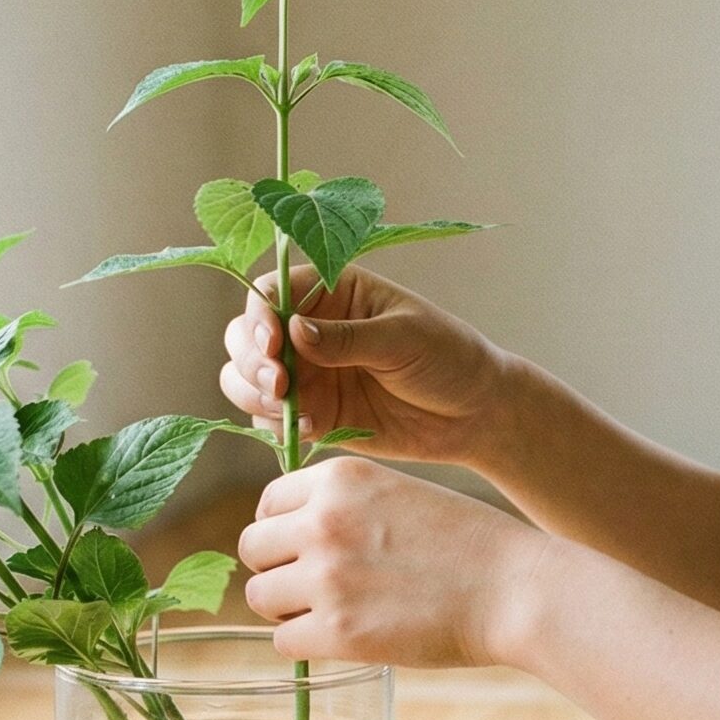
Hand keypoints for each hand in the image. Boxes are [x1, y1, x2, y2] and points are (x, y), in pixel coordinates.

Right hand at [220, 260, 511, 467]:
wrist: (475, 414)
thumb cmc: (448, 358)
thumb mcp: (403, 339)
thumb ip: (347, 338)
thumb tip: (292, 330)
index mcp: (332, 291)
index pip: (272, 292)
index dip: (259, 317)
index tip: (273, 344)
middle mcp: (309, 329)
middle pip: (244, 336)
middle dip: (250, 361)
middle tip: (279, 385)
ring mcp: (308, 373)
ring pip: (245, 379)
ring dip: (253, 394)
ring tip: (291, 408)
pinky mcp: (313, 413)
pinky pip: (269, 420)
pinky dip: (276, 426)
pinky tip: (312, 428)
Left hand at [236, 456, 545, 670]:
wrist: (515, 589)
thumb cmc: (467, 544)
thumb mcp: (398, 494)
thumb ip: (342, 507)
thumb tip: (290, 539)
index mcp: (339, 478)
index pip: (267, 504)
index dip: (283, 531)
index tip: (307, 550)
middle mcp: (322, 520)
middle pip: (252, 549)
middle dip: (278, 570)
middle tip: (316, 587)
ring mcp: (326, 577)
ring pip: (259, 598)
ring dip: (287, 610)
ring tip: (332, 613)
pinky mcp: (337, 631)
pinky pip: (283, 642)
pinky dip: (307, 645)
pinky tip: (343, 638)